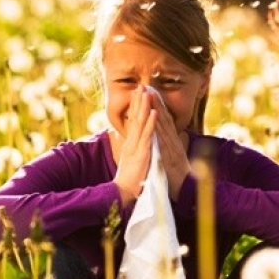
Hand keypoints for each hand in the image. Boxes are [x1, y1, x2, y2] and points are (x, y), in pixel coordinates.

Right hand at [113, 86, 156, 205]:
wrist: (123, 192)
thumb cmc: (129, 179)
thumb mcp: (131, 161)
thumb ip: (133, 150)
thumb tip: (133, 142)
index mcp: (130, 143)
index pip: (133, 121)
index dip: (135, 107)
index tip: (137, 93)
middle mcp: (132, 142)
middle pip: (135, 118)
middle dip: (138, 101)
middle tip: (140, 86)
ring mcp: (136, 146)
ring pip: (141, 123)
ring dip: (144, 107)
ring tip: (147, 93)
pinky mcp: (142, 153)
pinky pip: (147, 135)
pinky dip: (151, 123)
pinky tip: (154, 112)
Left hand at [150, 91, 190, 201]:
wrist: (187, 191)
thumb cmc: (178, 175)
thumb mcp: (172, 157)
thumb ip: (169, 145)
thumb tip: (168, 135)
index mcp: (171, 141)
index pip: (164, 120)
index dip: (157, 106)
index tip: (150, 92)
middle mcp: (173, 142)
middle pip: (164, 119)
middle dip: (156, 103)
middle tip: (148, 87)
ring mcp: (172, 148)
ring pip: (164, 127)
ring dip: (157, 111)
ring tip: (150, 97)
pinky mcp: (170, 158)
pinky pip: (163, 143)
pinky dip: (159, 132)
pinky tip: (155, 122)